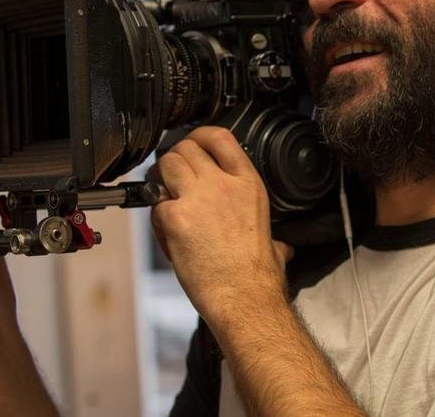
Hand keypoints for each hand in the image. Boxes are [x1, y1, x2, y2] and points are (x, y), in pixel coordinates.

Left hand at [150, 126, 292, 327]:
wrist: (244, 298)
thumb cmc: (258, 275)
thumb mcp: (274, 240)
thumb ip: (272, 235)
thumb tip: (280, 247)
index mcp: (248, 184)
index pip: (219, 137)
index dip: (199, 136)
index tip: (193, 143)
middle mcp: (223, 184)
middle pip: (186, 149)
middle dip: (175, 159)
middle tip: (172, 176)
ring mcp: (197, 198)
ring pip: (166, 166)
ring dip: (160, 179)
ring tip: (165, 197)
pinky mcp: (175, 218)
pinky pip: (154, 204)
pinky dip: (156, 216)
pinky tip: (169, 234)